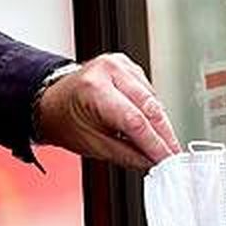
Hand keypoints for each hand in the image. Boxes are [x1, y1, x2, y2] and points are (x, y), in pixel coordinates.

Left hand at [34, 53, 181, 168]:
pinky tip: (153, 126)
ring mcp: (120, 64)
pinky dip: (154, 112)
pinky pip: (150, 91)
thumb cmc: (66, 120)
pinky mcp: (128, 66)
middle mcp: (109, 70)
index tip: (167, 160)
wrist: (52, 101)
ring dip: (162, 125)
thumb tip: (152, 161)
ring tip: (163, 145)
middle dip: (164, 136)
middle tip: (172, 155)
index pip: (135, 120)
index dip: (155, 144)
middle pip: (150, 108)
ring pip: (154, 99)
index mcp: (94, 88)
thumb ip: (127, 155)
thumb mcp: (92, 145)